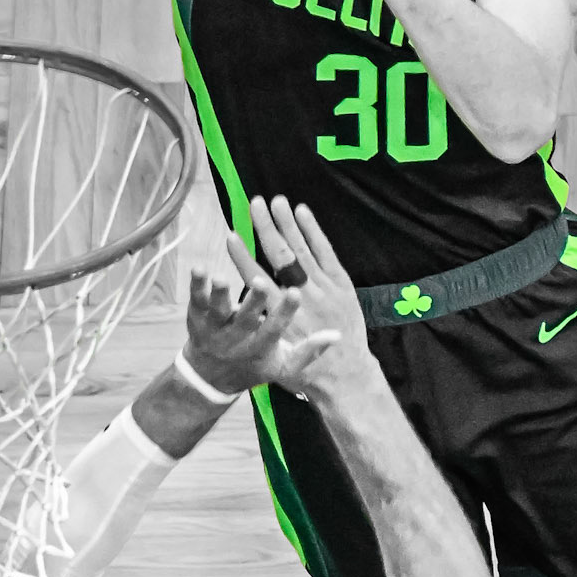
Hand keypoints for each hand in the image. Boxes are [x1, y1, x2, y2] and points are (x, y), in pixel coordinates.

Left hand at [183, 258, 337, 396]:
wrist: (211, 377)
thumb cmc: (255, 364)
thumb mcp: (283, 365)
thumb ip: (308, 351)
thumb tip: (337, 335)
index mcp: (261, 348)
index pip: (275, 330)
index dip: (285, 313)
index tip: (296, 293)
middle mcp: (237, 339)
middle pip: (246, 320)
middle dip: (253, 303)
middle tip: (261, 283)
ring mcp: (215, 329)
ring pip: (218, 312)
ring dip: (220, 295)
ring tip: (222, 278)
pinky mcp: (197, 317)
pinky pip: (196, 301)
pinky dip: (196, 286)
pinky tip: (199, 269)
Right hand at [246, 195, 371, 394]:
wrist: (346, 375)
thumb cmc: (305, 368)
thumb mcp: (275, 354)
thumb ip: (260, 325)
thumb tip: (238, 305)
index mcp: (281, 313)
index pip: (257, 278)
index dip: (242, 256)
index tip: (230, 235)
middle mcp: (302, 295)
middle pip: (281, 255)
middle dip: (266, 227)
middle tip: (255, 203)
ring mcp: (324, 287)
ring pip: (303, 248)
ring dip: (288, 223)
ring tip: (276, 201)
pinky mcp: (340, 283)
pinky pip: (326, 251)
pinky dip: (314, 231)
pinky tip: (302, 212)